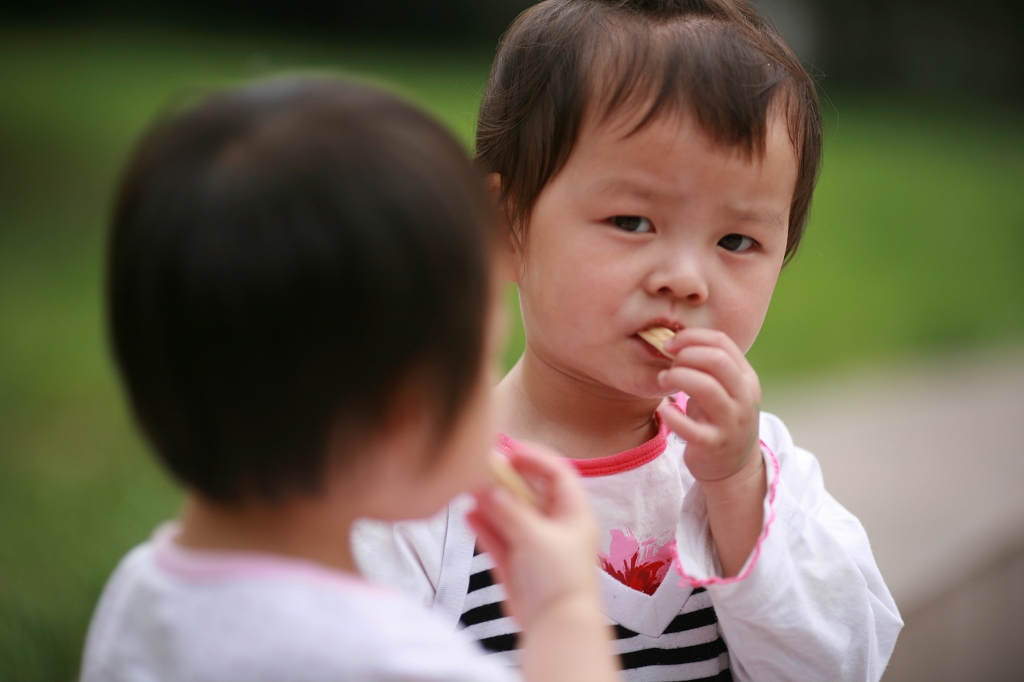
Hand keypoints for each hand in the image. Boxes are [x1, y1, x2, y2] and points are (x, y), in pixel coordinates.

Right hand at [466, 444, 598, 629]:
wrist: (557, 627)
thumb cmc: (559, 578)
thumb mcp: (535, 535)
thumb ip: (508, 509)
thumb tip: (486, 488)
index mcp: (573, 514)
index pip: (557, 473)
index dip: (534, 458)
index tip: (508, 450)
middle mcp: (555, 527)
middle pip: (529, 493)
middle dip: (504, 481)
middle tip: (480, 469)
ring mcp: (534, 546)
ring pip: (510, 515)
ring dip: (490, 503)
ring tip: (467, 490)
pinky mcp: (517, 565)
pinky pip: (499, 538)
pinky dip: (485, 526)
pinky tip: (468, 514)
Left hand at [655, 328, 761, 484]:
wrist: (733, 466)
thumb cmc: (719, 418)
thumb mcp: (725, 389)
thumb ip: (709, 365)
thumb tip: (676, 338)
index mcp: (746, 378)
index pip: (722, 342)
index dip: (691, 336)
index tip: (669, 343)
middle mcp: (744, 398)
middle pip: (717, 360)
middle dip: (685, 355)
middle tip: (667, 363)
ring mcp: (731, 422)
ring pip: (707, 387)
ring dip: (678, 377)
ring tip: (663, 380)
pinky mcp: (714, 445)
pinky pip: (692, 428)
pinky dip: (674, 416)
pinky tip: (666, 411)